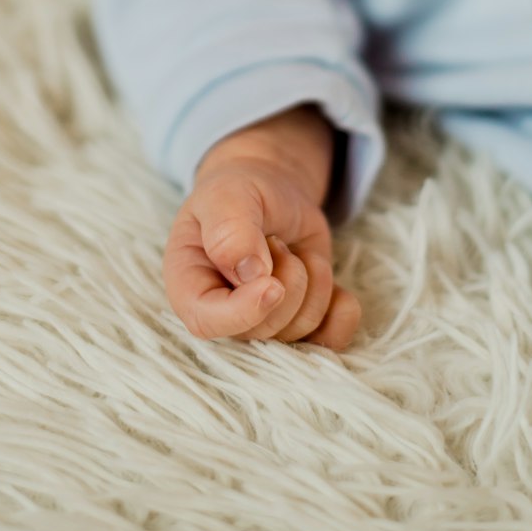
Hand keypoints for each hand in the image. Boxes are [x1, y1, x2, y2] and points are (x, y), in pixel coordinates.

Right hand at [162, 109, 361, 350]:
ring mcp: (264, 325)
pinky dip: (342, 307)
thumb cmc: (236, 194)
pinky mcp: (300, 325)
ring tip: (291, 249)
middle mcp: (224, 315)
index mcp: (189, 286)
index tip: (272, 283)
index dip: (244, 311)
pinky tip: (323, 272)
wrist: (268, 192)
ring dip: (312, 281)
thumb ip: (230, 230)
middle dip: (287, 279)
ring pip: (301, 331)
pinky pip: (332, 338)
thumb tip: (251, 274)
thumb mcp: (226, 196)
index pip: (208, 323)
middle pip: (264, 330)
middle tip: (275, 241)